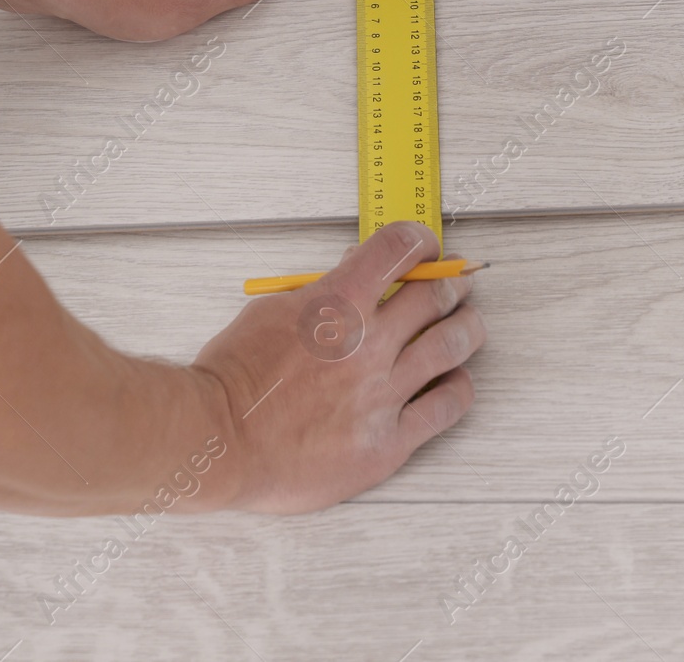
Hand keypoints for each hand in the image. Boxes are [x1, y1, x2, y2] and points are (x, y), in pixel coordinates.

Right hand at [193, 222, 486, 513]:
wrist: (217, 443)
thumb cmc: (234, 379)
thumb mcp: (271, 310)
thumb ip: (322, 293)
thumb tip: (358, 277)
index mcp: (338, 303)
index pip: (400, 248)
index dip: (421, 241)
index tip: (426, 246)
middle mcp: (368, 344)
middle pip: (437, 296)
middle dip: (451, 285)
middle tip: (454, 286)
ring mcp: (382, 394)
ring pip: (453, 345)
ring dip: (466, 327)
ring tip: (467, 325)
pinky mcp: (388, 442)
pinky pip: (446, 407)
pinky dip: (458, 386)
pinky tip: (455, 381)